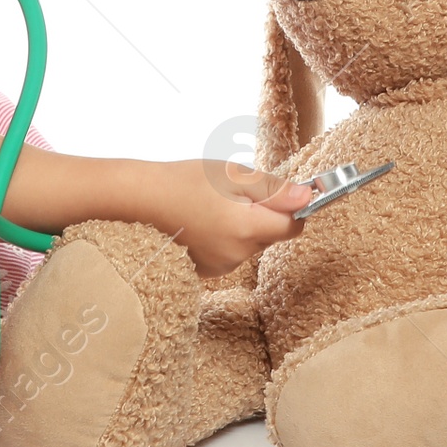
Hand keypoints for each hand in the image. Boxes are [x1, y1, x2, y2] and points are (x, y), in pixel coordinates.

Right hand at [167, 160, 314, 277]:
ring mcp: (220, 267)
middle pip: (270, 236)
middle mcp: (237, 255)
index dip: (291, 207)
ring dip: (242, 228)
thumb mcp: (232, 174)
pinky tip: (201, 222)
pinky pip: (229, 254)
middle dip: (261, 215)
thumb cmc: (183, 181)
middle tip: (233, 193)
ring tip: (211, 207)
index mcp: (247, 229)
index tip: (275, 192)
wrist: (138, 201)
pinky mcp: (206, 272)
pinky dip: (223, 239)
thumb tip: (308, 197)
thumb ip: (273, 188)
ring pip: (249, 245)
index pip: (292, 226)